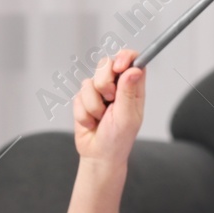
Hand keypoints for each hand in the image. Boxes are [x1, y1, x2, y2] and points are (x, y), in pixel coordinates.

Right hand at [73, 48, 143, 164]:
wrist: (98, 155)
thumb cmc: (118, 140)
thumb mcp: (127, 117)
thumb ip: (128, 92)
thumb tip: (135, 70)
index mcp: (133, 89)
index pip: (133, 61)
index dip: (124, 57)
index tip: (118, 67)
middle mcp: (117, 87)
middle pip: (106, 64)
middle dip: (104, 84)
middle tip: (110, 101)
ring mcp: (99, 92)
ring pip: (89, 82)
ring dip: (94, 105)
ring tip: (101, 118)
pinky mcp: (83, 100)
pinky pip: (78, 96)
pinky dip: (84, 112)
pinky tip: (91, 123)